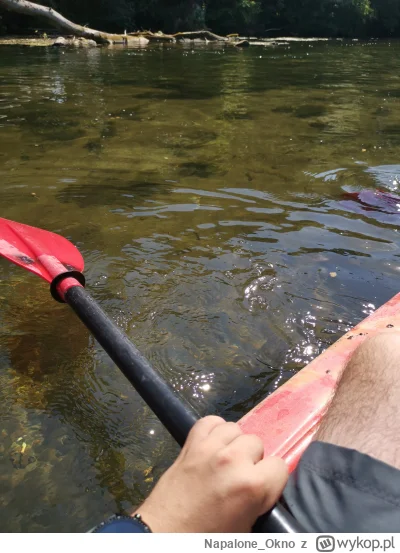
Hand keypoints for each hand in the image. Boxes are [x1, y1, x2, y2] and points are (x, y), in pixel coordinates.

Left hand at [132, 416, 288, 532]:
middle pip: (256, 442)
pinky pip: (209, 421)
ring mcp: (210, 448)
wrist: (167, 534)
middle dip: (251, 459)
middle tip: (239, 476)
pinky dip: (214, 429)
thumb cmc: (208, 536)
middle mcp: (233, 460)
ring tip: (225, 460)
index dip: (271, 478)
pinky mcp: (191, 444)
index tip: (261, 488)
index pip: (279, 466)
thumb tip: (268, 480)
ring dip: (233, 443)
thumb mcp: (247, 524)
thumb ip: (262, 496)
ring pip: (235, 428)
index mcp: (252, 485)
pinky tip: (213, 444)